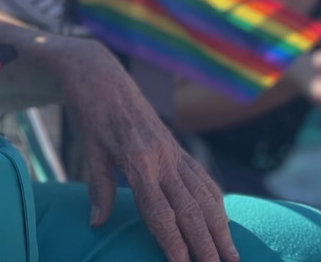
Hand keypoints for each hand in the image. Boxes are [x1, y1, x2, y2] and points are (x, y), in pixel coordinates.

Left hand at [57, 40, 239, 261]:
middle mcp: (163, 158)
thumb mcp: (89, 149)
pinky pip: (203, 178)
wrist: (101, 76)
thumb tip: (97, 224)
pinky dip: (216, 202)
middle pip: (190, 210)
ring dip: (220, 228)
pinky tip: (223, 221)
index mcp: (138, 161)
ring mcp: (174, 152)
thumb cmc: (91, 114)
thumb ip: (99, 188)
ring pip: (205, 196)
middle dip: (206, 245)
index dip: (174, 243)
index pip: (160, 213)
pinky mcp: (178, 147)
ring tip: (232, 257)